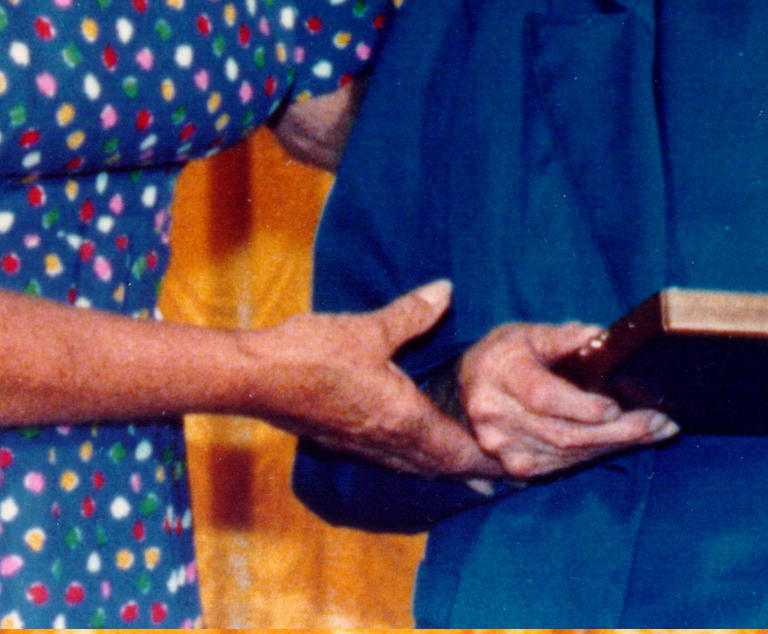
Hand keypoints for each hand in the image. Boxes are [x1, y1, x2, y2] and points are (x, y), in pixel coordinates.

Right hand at [242, 278, 496, 477]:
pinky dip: (415, 459)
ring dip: (443, 467)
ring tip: (468, 470)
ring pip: (413, 465)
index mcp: (401, 418)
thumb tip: (446, 291)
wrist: (254, 378)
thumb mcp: (369, 328)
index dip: (486, 460)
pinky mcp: (341, 440)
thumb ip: (412, 314)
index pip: (455, 449)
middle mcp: (385, 440)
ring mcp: (360, 444)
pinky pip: (391, 458)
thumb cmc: (312, 353)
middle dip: (473, 471)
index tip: (513, 471)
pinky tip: (415, 450)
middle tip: (503, 475)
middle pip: (438, 465)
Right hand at [457, 320, 677, 480]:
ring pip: (568, 454)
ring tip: (657, 430)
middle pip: (562, 433)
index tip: (615, 406)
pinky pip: (565, 463)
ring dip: (616, 445)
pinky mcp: (517, 466)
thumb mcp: (528, 332)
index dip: (581, 407)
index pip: (543, 397)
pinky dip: (600, 453)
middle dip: (617, 431)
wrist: (469, 387)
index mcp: (499, 374)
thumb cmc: (506, 353)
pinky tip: (629, 441)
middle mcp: (496, 417)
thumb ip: (562, 336)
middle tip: (660, 422)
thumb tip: (598, 337)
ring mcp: (504, 448)